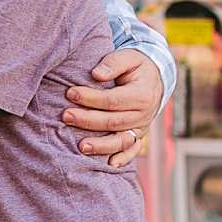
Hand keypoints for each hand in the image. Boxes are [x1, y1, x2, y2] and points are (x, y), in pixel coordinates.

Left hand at [63, 49, 162, 167]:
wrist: (155, 77)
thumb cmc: (136, 65)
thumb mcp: (129, 57)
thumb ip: (113, 62)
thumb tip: (96, 74)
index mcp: (142, 94)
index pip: (112, 100)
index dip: (90, 98)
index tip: (70, 93)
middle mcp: (144, 114)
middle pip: (113, 121)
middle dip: (87, 120)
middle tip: (66, 116)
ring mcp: (142, 127)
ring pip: (121, 140)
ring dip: (101, 146)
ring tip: (81, 147)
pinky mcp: (139, 135)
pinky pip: (132, 150)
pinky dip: (123, 159)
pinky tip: (109, 165)